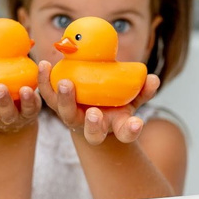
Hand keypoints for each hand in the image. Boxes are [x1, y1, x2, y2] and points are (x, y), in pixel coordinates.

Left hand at [37, 60, 160, 144]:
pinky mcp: (58, 105)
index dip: (131, 130)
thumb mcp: (133, 97)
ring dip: (65, 100)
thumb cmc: (116, 102)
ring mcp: (73, 117)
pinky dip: (45, 81)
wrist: (94, 104)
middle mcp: (93, 127)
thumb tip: (154, 79)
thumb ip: (143, 90)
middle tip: (95, 113)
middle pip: (92, 133)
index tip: (137, 123)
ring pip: (67, 114)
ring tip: (66, 83)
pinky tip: (45, 65)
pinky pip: (49, 95)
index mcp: (115, 126)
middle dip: (94, 125)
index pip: (126, 133)